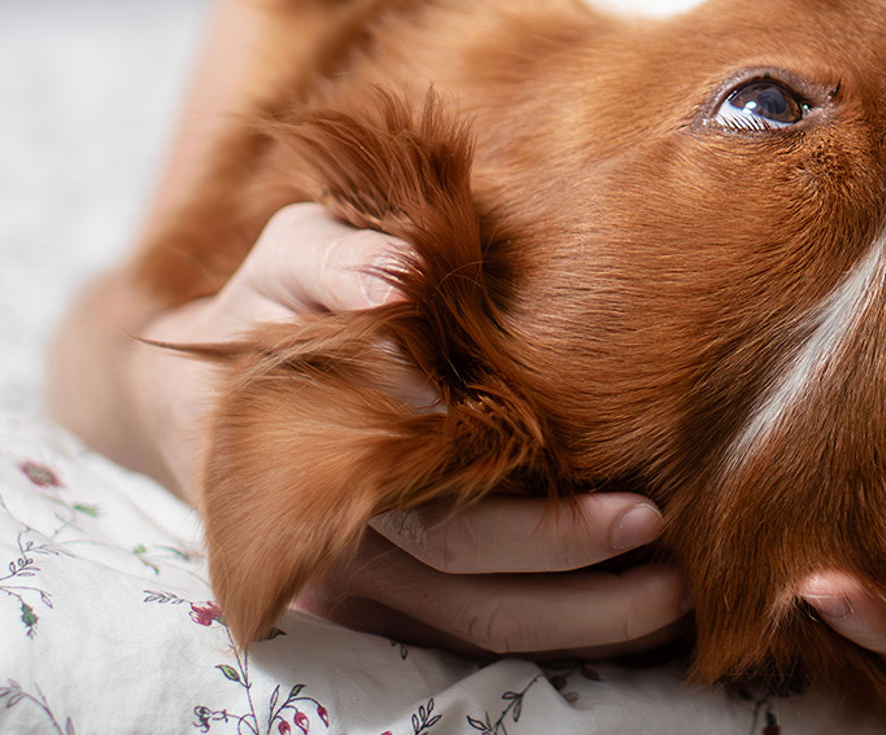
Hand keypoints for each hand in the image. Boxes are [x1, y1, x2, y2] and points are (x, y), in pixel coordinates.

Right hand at [133, 203, 688, 655]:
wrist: (203, 391)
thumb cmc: (272, 308)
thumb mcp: (293, 252)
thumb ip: (336, 257)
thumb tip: (398, 277)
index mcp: (325, 465)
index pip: (446, 521)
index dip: (544, 532)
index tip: (640, 513)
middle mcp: (340, 546)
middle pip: (475, 594)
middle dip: (587, 591)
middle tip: (683, 565)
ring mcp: (357, 587)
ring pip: (479, 631)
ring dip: (585, 628)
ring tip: (679, 599)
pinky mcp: (378, 603)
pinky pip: (471, 634)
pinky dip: (556, 632)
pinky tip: (633, 611)